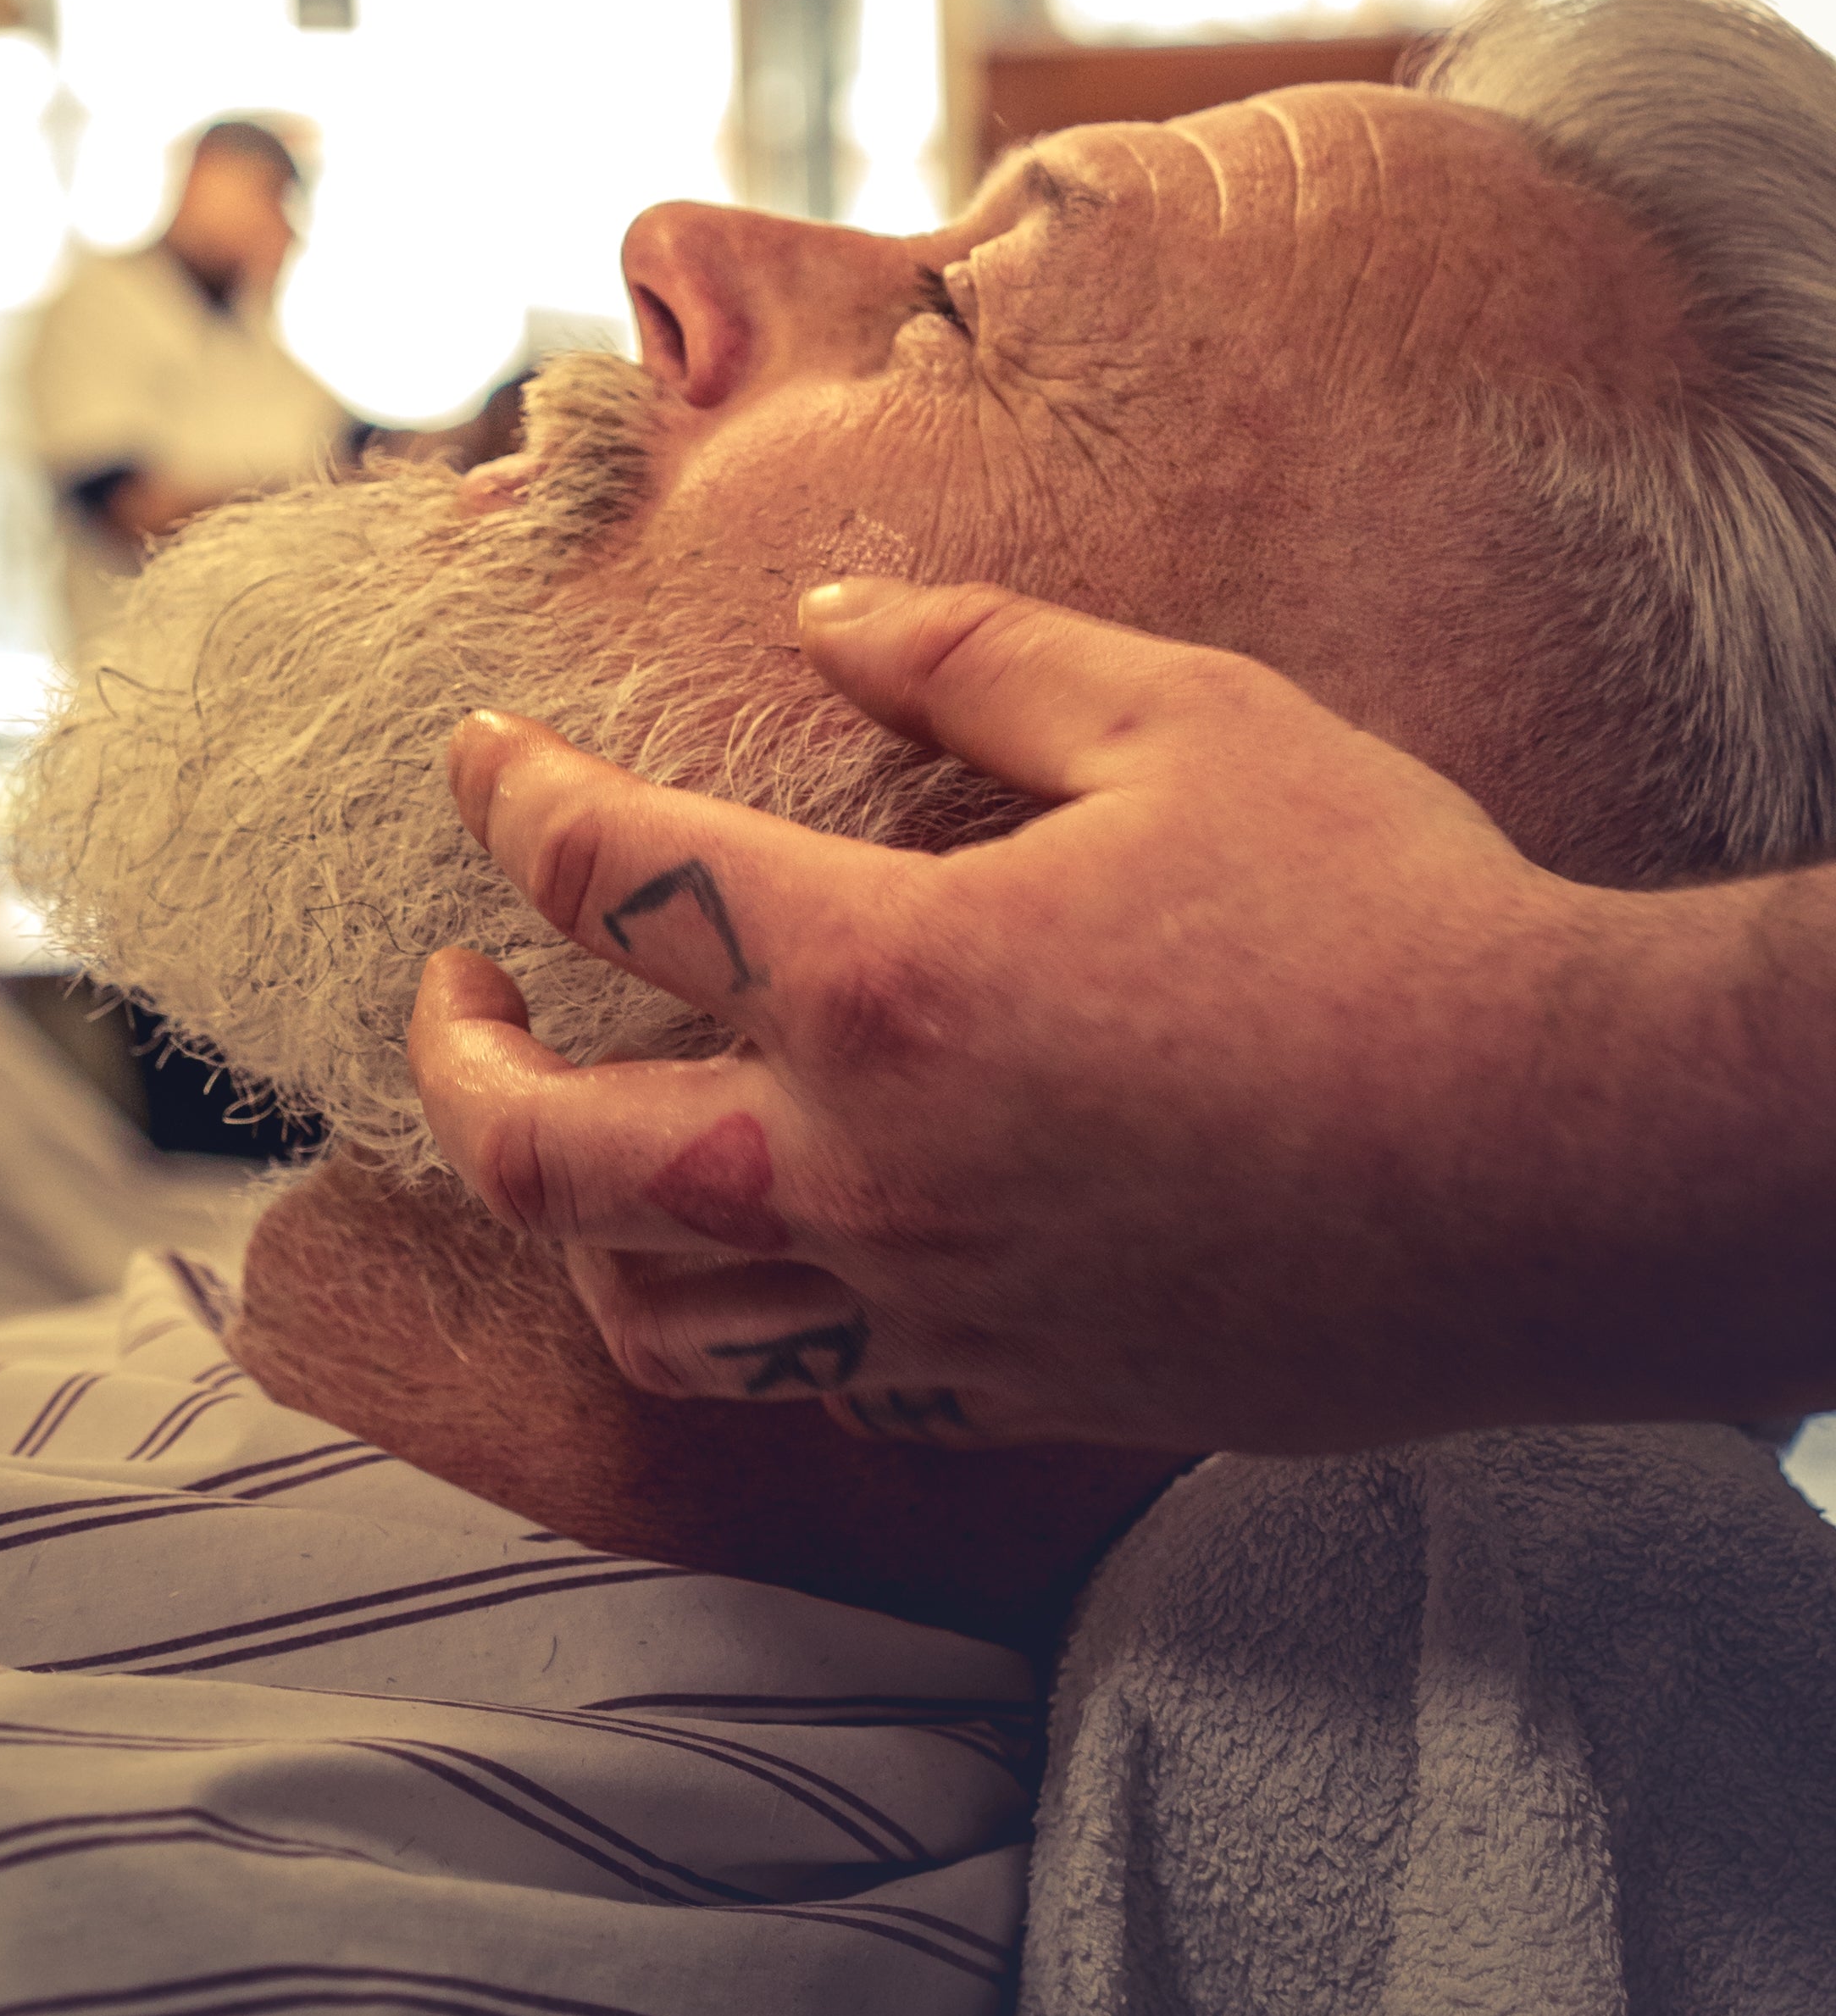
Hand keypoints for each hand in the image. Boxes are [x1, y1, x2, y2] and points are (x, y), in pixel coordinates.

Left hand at [409, 579, 1684, 1453]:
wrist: (1566, 1166)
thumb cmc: (1387, 919)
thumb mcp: (1185, 717)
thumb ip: (974, 656)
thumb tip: (827, 623)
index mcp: (889, 977)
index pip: (615, 878)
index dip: (515, 798)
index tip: (485, 760)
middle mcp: (868, 1166)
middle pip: (543, 1154)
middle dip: (449, 1061)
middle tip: (450, 991)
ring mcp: (930, 1305)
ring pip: (649, 1312)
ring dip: (568, 1224)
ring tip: (576, 1141)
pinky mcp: (1016, 1392)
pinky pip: (814, 1385)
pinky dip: (746, 1312)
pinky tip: (775, 1246)